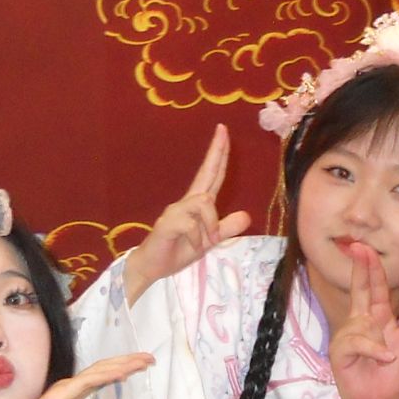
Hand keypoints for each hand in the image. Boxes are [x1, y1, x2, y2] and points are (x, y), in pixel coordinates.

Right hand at [123, 126, 251, 304]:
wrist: (151, 268)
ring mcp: (175, 210)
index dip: (219, 155)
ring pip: (204, 203)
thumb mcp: (207, 242)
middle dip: (216, 152)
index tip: (224, 132)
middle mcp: (186, 202)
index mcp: (197, 205)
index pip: (212, 176)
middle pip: (205, 173)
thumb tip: (247, 216)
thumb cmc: (177, 251)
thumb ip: (225, 229)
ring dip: (211, 225)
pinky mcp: (167, 222)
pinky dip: (196, 238)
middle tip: (223, 129)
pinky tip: (191, 246)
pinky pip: (191, 224)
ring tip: (205, 243)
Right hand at [329, 242, 398, 398]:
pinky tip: (385, 359)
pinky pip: (357, 342)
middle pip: (359, 291)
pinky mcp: (340, 351)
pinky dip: (374, 350)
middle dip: (359, 269)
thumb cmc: (394, 375)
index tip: (367, 249)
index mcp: (378, 318)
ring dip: (379, 341)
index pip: (375, 289)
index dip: (372, 269)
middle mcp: (361, 322)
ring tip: (389, 359)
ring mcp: (348, 336)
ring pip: (362, 323)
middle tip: (357, 246)